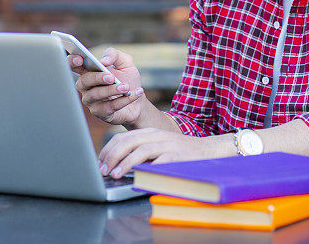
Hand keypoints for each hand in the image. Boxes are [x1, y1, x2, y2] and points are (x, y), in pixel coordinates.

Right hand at [70, 47, 146, 126]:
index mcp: (89, 72)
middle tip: (111, 77)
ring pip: (95, 95)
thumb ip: (114, 55)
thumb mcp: (125, 63)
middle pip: (83, 81)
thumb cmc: (128, 79)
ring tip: (126, 87)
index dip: (72, 61)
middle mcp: (87, 87)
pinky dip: (124, 100)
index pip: (73, 65)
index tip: (79, 59)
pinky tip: (136, 93)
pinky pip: (109, 106)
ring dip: (112, 90)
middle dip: (97, 78)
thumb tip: (103, 60)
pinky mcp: (101, 113)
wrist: (139, 101)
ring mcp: (92, 101)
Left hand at [97, 128, 231, 178]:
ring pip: (141, 150)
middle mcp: (157, 136)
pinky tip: (138, 177)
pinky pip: (159, 162)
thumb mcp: (158, 147)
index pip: (122, 137)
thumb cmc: (180, 153)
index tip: (99, 163)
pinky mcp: (177, 156)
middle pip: (128, 141)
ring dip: (125, 163)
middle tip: (103, 171)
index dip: (108, 150)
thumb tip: (116, 164)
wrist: (209, 151)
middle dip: (112, 156)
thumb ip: (140, 151)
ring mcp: (168, 145)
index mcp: (149, 132)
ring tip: (115, 174)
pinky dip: (146, 169)